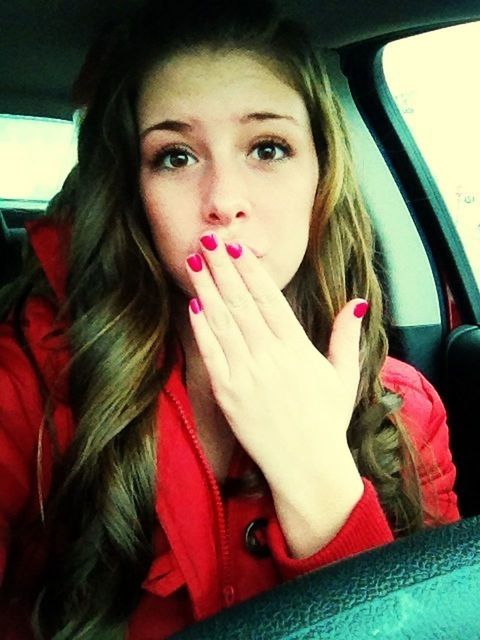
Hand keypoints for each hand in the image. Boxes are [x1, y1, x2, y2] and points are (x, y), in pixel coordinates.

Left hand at [185, 232, 366, 493]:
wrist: (307, 467)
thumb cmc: (327, 421)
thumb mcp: (344, 376)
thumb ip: (345, 336)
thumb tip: (357, 303)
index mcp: (297, 348)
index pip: (269, 298)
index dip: (250, 270)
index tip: (236, 247)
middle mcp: (269, 356)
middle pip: (241, 302)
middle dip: (223, 268)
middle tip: (208, 239)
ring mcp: (246, 375)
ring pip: (223, 322)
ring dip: (208, 289)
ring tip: (195, 261)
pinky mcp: (228, 394)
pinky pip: (211, 355)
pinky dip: (202, 329)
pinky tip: (194, 305)